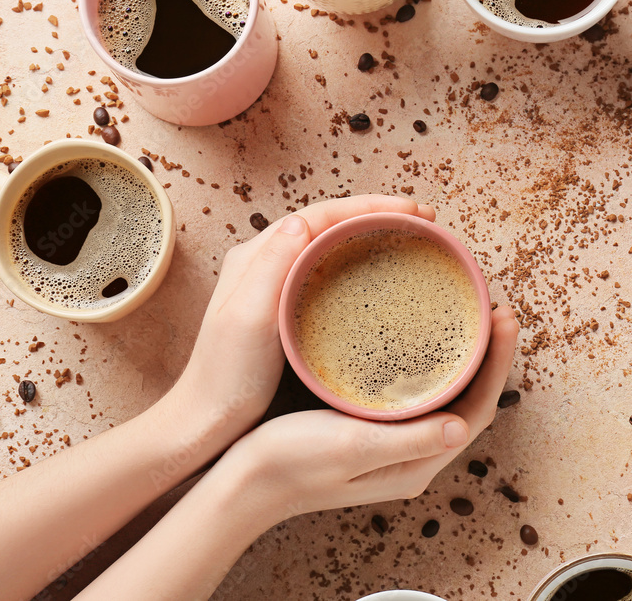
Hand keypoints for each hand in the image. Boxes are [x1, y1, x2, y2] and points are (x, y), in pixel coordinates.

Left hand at [167, 196, 435, 444]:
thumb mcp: (247, 318)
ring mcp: (277, 286)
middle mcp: (266, 263)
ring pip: (333, 246)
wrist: (206, 423)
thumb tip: (302, 222)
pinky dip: (362, 264)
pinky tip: (383, 277)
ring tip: (412, 239)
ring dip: (372, 235)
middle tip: (424, 221)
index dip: (369, 207)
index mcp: (256, 257)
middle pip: (331, 223)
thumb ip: (271, 267)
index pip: (322, 214)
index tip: (412, 211)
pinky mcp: (288, 311)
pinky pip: (332, 273)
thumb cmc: (226, 378)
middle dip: (378, 214)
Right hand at [218, 306, 518, 531]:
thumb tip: (461, 427)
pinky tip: (426, 337)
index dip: (498, 365)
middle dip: (490, 355)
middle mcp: (413, 453)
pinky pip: (420, 392)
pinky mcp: (374, 426)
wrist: (243, 482)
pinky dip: (434, 362)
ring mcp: (396, 441)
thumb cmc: (291, 464)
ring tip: (473, 315)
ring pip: (447, 394)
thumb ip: (407, 439)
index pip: (478, 411)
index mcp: (416, 462)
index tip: (505, 319)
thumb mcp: (352, 449)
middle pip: (470, 399)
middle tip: (497, 308)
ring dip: (466, 357)